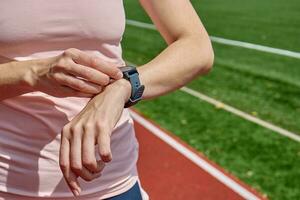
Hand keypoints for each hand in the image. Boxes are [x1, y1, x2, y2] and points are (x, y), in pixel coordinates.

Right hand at [32, 48, 122, 96]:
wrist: (38, 72)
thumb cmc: (63, 65)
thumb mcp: (73, 58)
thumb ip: (89, 63)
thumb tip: (111, 70)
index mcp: (72, 54)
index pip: (94, 61)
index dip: (108, 68)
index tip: (119, 74)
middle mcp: (65, 64)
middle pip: (89, 73)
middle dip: (103, 79)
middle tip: (112, 82)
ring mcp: (60, 77)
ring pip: (82, 84)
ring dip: (96, 88)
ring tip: (103, 89)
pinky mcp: (58, 88)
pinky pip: (76, 92)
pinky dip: (87, 93)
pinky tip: (93, 94)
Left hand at [59, 79, 130, 195]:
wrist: (110, 94)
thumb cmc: (96, 116)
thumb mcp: (81, 129)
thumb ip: (76, 147)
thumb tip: (77, 174)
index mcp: (67, 133)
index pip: (64, 163)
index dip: (70, 181)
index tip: (78, 191)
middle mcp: (75, 130)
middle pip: (76, 166)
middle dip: (87, 176)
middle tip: (96, 174)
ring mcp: (89, 128)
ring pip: (88, 161)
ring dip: (97, 169)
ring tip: (102, 164)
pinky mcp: (103, 126)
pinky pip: (104, 151)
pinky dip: (107, 159)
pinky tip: (109, 156)